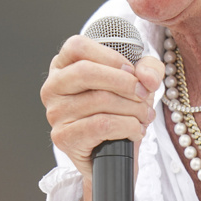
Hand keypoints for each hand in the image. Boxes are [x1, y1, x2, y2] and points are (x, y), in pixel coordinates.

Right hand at [42, 34, 162, 180]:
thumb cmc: (120, 110)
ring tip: (144, 115)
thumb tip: (147, 78)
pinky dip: (127, 126)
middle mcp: (53, 87)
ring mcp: (55, 113)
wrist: (115, 154)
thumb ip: (148, 70)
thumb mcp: (138, 81)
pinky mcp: (63, 137)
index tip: (131, 71)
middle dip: (124, 82)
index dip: (110, 56)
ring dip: (133, 108)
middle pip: (85, 71)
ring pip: (99, 100)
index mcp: (63, 66)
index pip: (77, 47)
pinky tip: (136, 130)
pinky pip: (101, 125)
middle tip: (144, 94)